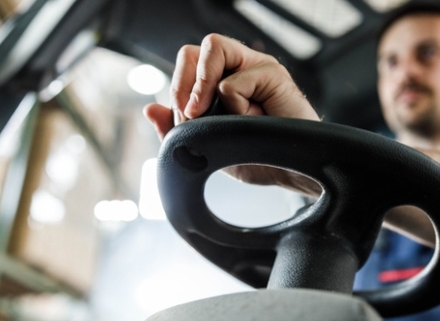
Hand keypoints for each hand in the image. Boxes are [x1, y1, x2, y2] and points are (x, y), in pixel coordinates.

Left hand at [144, 34, 321, 195]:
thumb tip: (150, 109)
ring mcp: (254, 67)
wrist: (289, 172)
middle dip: (183, 83)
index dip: (177, 87)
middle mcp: (235, 69)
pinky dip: (234, 104)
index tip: (183, 117)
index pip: (185, 65)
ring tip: (208, 112)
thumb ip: (177, 129)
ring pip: (213, 46)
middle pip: (193, 51)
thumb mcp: (207, 146)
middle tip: (192, 113)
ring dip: (203, 83)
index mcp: (217, 83)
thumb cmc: (256, 158)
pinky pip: (234, 79)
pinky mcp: (272, 72)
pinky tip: (251, 119)